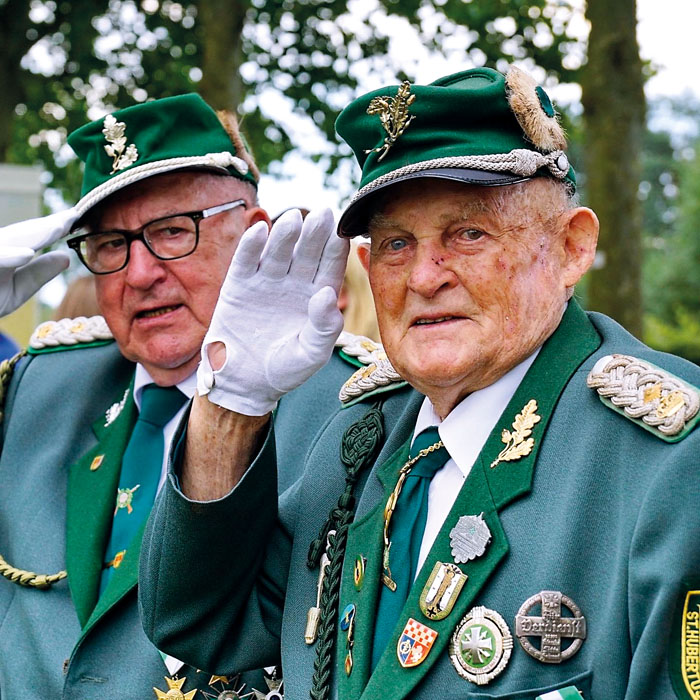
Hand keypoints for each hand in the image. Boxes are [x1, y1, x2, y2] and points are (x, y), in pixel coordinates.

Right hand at [0, 208, 76, 316]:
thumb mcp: (16, 289)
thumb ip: (38, 273)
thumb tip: (65, 256)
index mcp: (4, 250)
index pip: (32, 236)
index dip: (55, 227)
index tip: (80, 217)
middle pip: (22, 233)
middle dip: (49, 224)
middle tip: (76, 214)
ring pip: (8, 241)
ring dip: (34, 234)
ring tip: (59, 227)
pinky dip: (8, 256)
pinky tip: (26, 253)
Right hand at [197, 208, 348, 414]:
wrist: (245, 383)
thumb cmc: (286, 370)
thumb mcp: (312, 353)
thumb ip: (325, 327)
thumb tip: (328, 293)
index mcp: (317, 296)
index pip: (329, 267)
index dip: (335, 250)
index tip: (343, 233)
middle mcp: (294, 283)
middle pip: (306, 253)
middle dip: (315, 234)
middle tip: (323, 214)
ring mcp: (267, 282)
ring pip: (278, 252)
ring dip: (285, 235)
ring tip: (293, 219)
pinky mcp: (239, 285)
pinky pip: (247, 261)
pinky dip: (251, 247)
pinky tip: (260, 231)